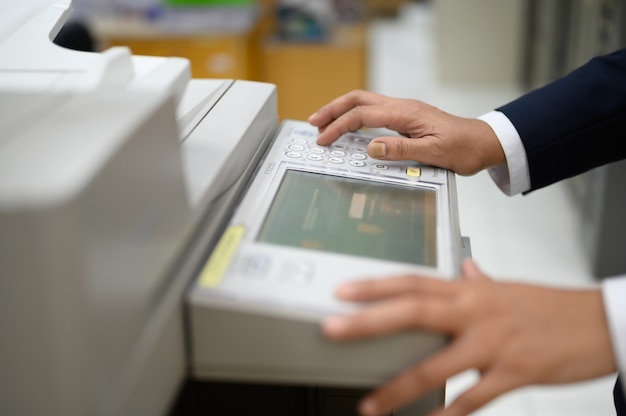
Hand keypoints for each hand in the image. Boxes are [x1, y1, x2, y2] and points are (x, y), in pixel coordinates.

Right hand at [308, 90, 504, 174]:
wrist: (483, 142)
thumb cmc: (463, 148)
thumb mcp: (434, 153)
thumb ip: (401, 149)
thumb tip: (371, 147)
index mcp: (406, 113)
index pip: (363, 115)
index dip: (339, 126)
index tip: (323, 140)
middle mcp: (402, 107)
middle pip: (358, 99)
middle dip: (333, 109)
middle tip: (313, 121)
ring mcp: (404, 111)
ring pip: (365, 102)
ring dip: (342, 110)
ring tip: (324, 122)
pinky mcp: (407, 118)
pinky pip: (374, 112)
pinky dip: (356, 116)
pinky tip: (350, 126)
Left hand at [322, 260, 615, 415]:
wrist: (599, 323)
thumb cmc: (551, 307)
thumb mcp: (509, 288)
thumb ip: (482, 279)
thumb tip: (466, 266)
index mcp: (470, 290)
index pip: (413, 282)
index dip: (375, 285)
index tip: (342, 291)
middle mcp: (475, 312)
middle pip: (413, 311)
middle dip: (369, 321)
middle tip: (332, 329)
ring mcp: (492, 344)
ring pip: (435, 364)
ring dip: (398, 387)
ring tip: (369, 404)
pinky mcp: (513, 373)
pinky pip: (472, 399)